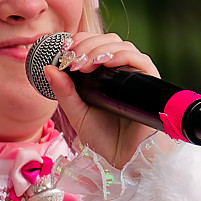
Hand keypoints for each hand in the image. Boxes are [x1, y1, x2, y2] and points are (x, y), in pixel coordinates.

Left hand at [39, 30, 157, 167]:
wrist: (126, 160)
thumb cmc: (105, 139)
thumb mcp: (77, 114)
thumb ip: (64, 92)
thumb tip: (48, 68)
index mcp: (106, 75)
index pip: (96, 44)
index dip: (80, 41)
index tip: (64, 51)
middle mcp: (123, 72)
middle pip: (108, 40)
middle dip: (86, 44)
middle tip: (71, 58)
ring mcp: (137, 76)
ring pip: (122, 46)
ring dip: (99, 49)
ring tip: (82, 65)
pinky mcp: (151, 83)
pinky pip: (140, 60)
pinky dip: (121, 56)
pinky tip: (103, 63)